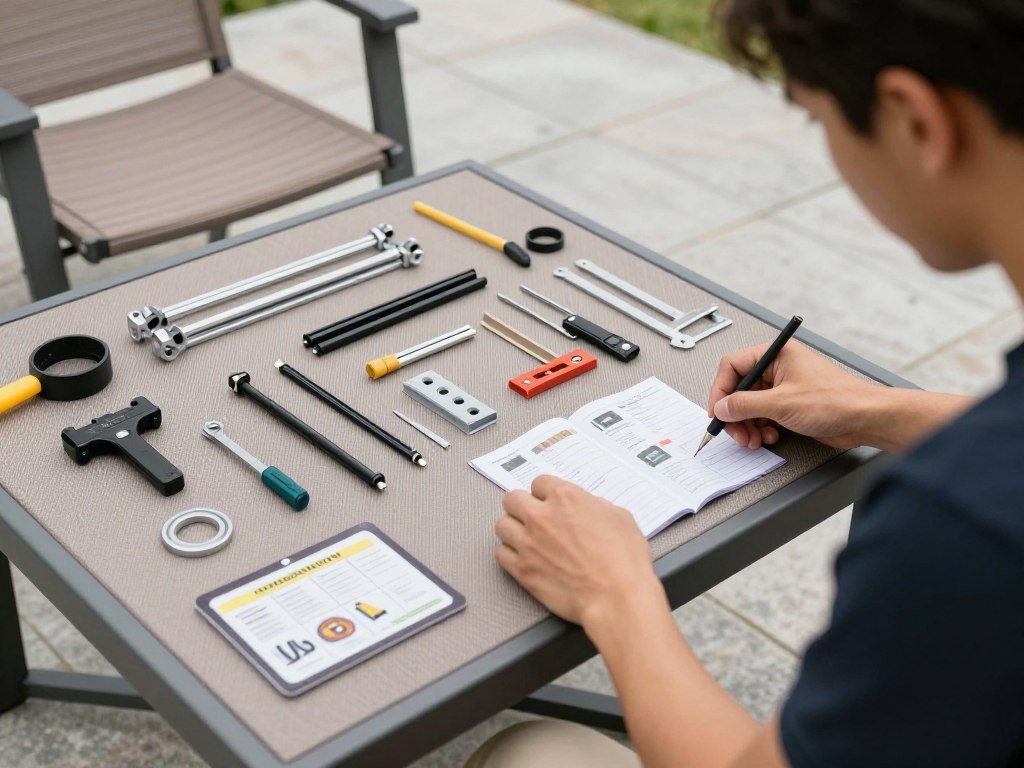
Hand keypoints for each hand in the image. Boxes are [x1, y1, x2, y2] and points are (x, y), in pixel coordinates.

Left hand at [495, 475, 665, 628]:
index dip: (545, 493)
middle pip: (512, 499)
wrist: (616, 597)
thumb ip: (597, 506)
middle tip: (532, 516)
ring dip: (513, 528)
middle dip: (522, 505)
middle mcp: (542, 516)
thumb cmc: (624, 561)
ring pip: (501, 525)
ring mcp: (528, 543)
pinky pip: (501, 554)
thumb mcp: (620, 518)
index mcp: (566, 498)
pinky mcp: (522, 570)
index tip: (548, 501)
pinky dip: (509, 554)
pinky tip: (523, 557)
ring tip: (525, 537)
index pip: (540, 482)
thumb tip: (589, 508)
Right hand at [708, 341, 881, 449]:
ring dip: (748, 425)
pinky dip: (762, 429)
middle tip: (736, 432)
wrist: (866, 419)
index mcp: (775, 354)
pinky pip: (764, 416)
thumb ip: (745, 405)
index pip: (733, 367)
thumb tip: (722, 407)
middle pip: (740, 389)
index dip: (721, 390)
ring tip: (753, 440)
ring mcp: (784, 387)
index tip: (717, 412)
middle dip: (735, 414)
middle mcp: (778, 368)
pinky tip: (770, 437)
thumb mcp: (782, 403)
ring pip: (750, 406)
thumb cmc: (836, 400)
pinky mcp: (790, 404)